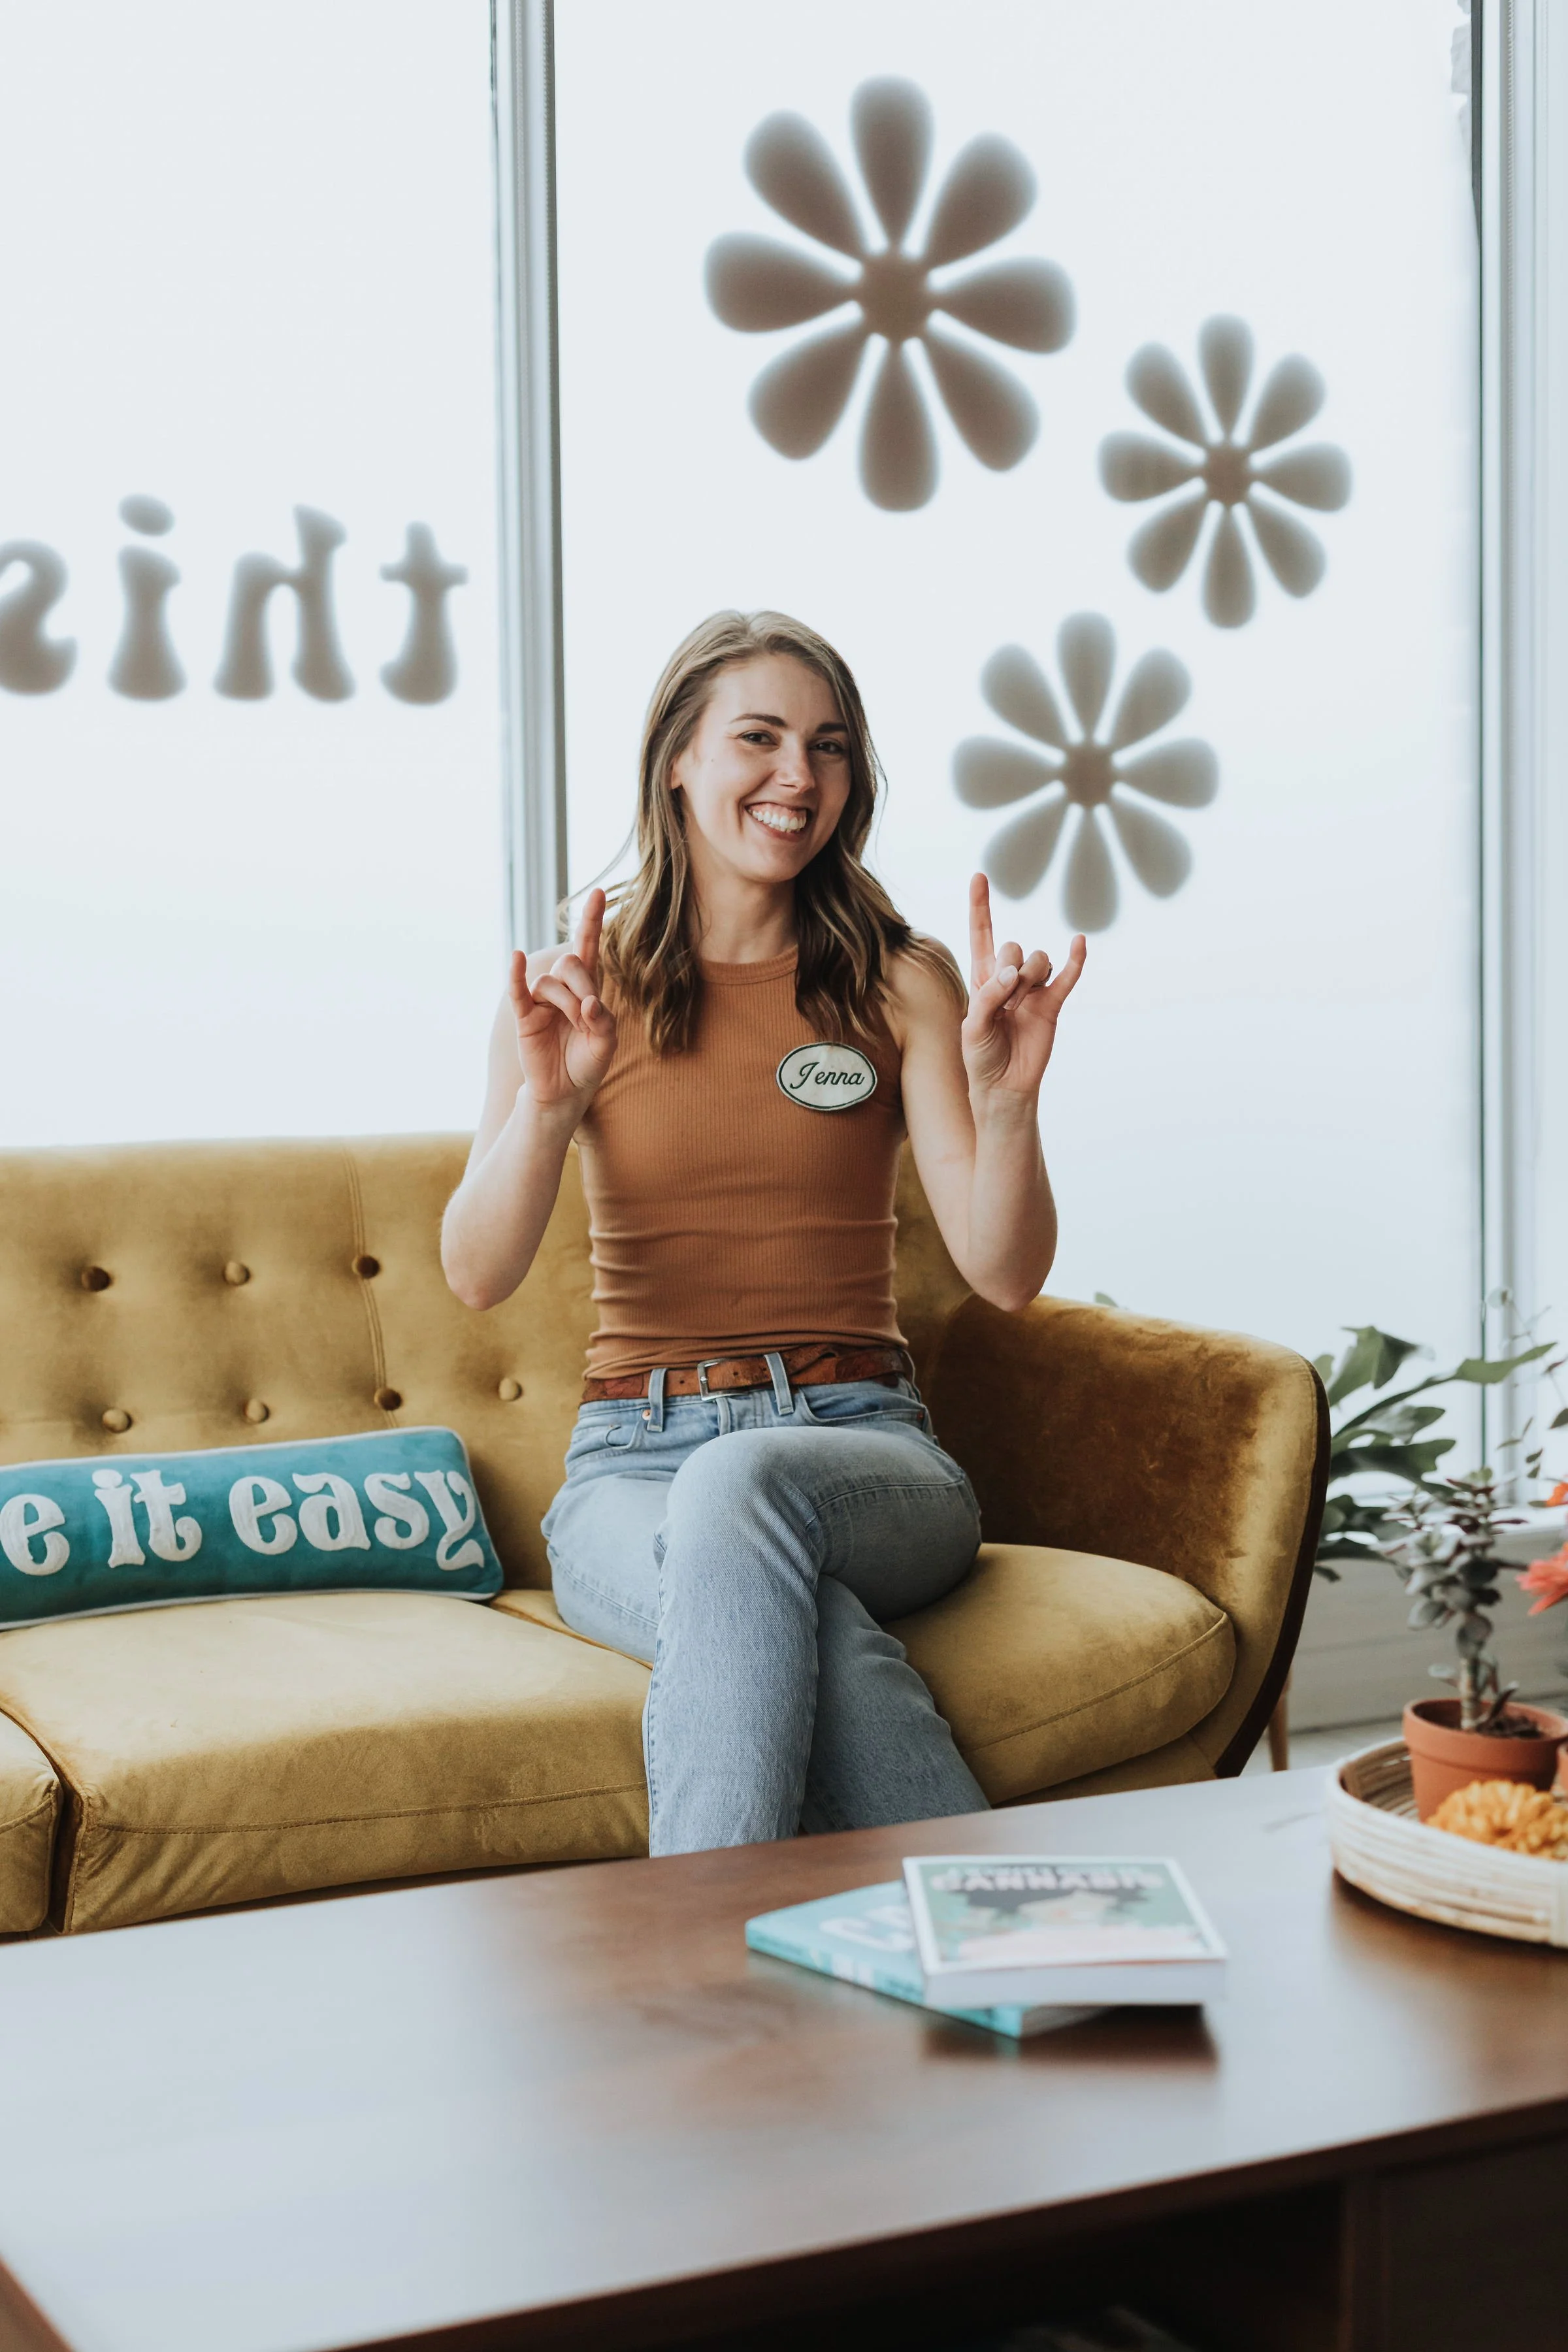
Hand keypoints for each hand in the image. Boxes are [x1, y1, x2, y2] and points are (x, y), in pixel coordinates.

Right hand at [509, 888, 617, 1111]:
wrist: (565, 1092)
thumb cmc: (587, 1064)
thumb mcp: (606, 1044)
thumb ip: (603, 1022)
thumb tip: (589, 1004)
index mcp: (588, 989)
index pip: (589, 948)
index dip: (592, 921)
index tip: (600, 892)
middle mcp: (563, 988)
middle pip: (570, 962)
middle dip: (583, 985)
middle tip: (588, 1014)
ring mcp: (541, 1001)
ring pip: (550, 982)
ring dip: (565, 1003)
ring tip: (573, 1026)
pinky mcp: (524, 1016)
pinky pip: (518, 991)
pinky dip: (516, 975)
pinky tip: (516, 958)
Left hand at [961, 873, 1084, 1103]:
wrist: (1004, 1086)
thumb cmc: (980, 1056)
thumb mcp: (972, 1026)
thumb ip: (988, 995)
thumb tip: (1014, 972)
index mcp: (982, 978)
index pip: (981, 934)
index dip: (981, 906)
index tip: (979, 876)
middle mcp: (1008, 978)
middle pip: (1014, 947)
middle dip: (1010, 969)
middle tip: (1004, 1001)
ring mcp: (1033, 989)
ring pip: (1039, 960)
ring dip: (1030, 977)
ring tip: (1019, 1006)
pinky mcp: (1052, 1004)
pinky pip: (1068, 976)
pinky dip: (1075, 959)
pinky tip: (1079, 942)